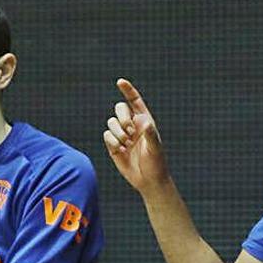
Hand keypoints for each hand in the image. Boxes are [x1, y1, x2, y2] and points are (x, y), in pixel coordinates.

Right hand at [103, 78, 169, 193]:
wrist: (148, 180)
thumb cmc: (156, 163)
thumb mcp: (156, 148)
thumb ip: (150, 134)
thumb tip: (144, 122)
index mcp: (144, 121)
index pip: (135, 101)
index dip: (128, 90)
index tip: (120, 82)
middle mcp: (132, 125)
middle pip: (120, 108)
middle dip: (122, 117)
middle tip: (130, 130)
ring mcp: (122, 135)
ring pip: (111, 122)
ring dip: (118, 132)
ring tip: (127, 144)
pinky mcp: (113, 145)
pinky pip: (106, 135)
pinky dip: (112, 141)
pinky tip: (121, 151)